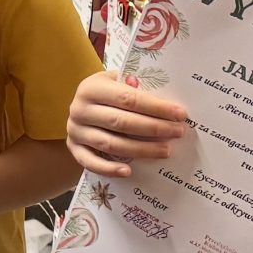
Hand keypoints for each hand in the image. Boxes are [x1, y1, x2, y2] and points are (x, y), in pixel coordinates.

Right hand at [67, 72, 188, 177]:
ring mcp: (75, 131)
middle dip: (154, 128)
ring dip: (141, 149)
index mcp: (91, 88)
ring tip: (165, 151)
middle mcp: (79, 109)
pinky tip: (129, 171)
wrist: (82, 106)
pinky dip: (109, 169)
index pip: (128, 98)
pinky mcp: (73, 148)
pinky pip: (90, 163)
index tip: (179, 114)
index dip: (156, 107)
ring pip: (111, 144)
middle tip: (177, 132)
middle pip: (121, 122)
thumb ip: (135, 87)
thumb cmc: (107, 93)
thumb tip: (163, 98)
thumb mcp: (116, 81)